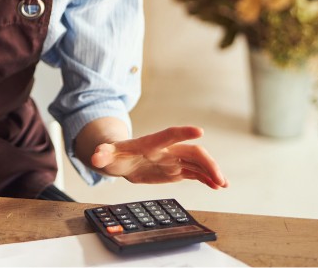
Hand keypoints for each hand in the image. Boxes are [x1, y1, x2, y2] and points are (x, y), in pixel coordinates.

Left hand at [90, 126, 227, 188]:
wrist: (121, 159)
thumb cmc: (115, 154)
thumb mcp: (107, 154)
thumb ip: (103, 153)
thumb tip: (94, 156)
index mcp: (151, 143)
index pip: (168, 135)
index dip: (182, 133)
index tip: (199, 131)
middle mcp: (166, 149)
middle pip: (191, 152)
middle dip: (206, 163)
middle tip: (219, 178)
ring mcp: (173, 159)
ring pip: (197, 163)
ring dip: (211, 172)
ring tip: (223, 184)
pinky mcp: (175, 170)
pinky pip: (194, 173)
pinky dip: (206, 179)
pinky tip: (216, 186)